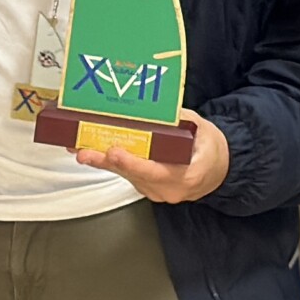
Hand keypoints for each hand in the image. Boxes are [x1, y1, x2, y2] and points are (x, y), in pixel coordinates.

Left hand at [78, 108, 229, 202]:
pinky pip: (128, 176)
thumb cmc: (210, 149)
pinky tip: (94, 153)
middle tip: (84, 152)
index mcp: (187, 175)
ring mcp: (158, 191)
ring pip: (127, 176)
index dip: (132, 162)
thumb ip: (179, 120)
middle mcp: (170, 189)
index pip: (156, 171)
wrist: (219, 170)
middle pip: (133, 175)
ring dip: (103, 163)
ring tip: (80, 149)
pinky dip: (112, 164)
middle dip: (106, 161)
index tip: (115, 152)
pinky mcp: (148, 188)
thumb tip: (155, 108)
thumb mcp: (201, 129)